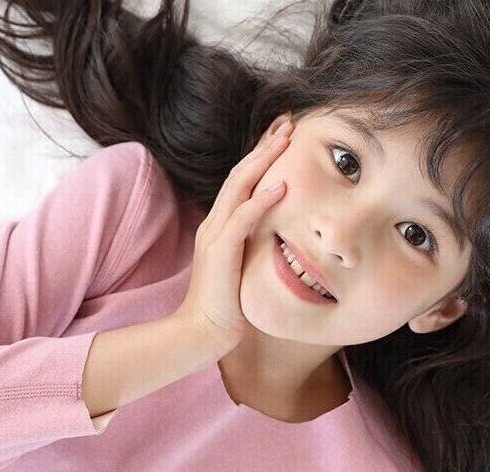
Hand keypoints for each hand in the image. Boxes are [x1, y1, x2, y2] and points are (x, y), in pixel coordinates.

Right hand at [173, 118, 292, 358]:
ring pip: (239, 186)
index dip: (262, 155)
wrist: (201, 333)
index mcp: (219, 226)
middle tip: (288, 121)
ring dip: (264, 160)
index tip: (284, 134)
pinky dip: (262, 200)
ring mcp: (215, 236)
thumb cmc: (226, 308)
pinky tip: (283, 185)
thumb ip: (253, 247)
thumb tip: (279, 236)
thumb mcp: (242, 268)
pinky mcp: (220, 252)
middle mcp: (214, 224)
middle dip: (265, 145)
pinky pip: (243, 218)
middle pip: (240, 173)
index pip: (241, 181)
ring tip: (287, 138)